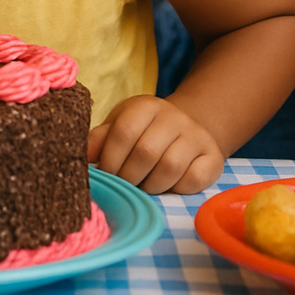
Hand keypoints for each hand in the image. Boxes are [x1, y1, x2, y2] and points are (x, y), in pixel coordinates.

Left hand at [88, 94, 223, 193]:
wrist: (188, 128)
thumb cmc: (144, 130)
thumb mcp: (121, 125)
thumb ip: (101, 139)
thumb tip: (81, 156)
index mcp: (145, 106)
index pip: (123, 132)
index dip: (110, 158)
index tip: (105, 174)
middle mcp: (173, 117)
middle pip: (146, 152)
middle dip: (129, 176)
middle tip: (123, 185)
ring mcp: (196, 136)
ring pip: (170, 168)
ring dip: (151, 185)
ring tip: (143, 186)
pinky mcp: (213, 157)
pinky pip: (194, 180)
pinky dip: (177, 189)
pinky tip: (168, 185)